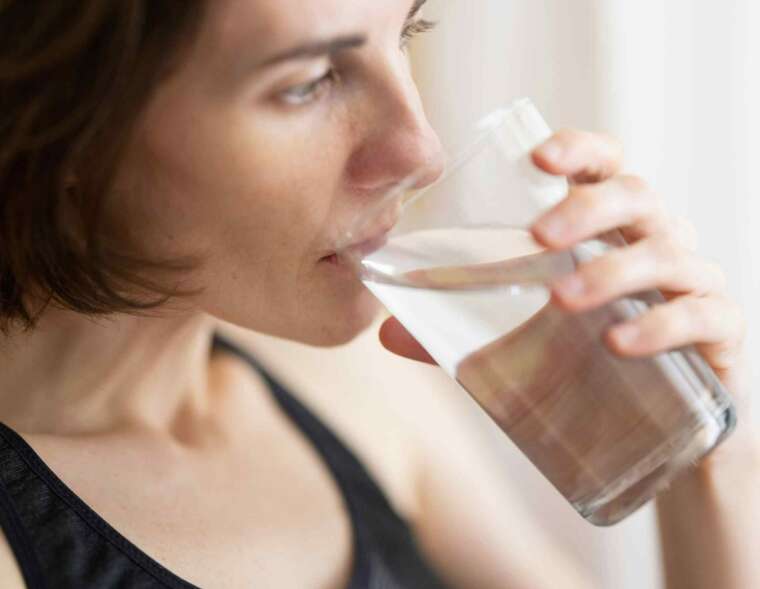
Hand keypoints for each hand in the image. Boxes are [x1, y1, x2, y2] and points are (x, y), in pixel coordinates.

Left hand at [379, 128, 751, 462]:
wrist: (654, 429)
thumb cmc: (584, 362)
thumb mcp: (519, 341)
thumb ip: (458, 333)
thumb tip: (386, 333)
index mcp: (608, 229)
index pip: (604, 167)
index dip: (578, 150)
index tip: (538, 160)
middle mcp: (654, 241)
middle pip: (636, 195)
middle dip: (587, 208)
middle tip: (539, 238)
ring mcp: (692, 284)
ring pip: (667, 252)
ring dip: (612, 270)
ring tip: (562, 301)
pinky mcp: (718, 334)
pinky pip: (702, 316)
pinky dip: (662, 325)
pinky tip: (620, 344)